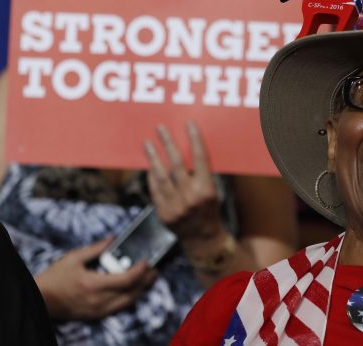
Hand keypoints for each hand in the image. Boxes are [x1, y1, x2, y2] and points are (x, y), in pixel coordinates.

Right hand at [35, 237, 155, 320]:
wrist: (40, 300)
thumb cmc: (54, 278)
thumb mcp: (73, 258)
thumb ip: (95, 248)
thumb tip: (113, 239)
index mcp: (93, 284)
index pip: (126, 279)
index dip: (140, 271)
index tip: (147, 261)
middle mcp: (98, 300)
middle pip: (132, 292)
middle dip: (146, 280)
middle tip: (153, 269)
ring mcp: (98, 310)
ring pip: (128, 302)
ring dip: (140, 290)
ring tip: (147, 278)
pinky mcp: (96, 315)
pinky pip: (119, 308)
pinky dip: (129, 298)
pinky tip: (133, 289)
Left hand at [144, 122, 223, 248]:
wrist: (202, 237)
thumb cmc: (210, 209)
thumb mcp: (214, 190)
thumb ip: (202, 174)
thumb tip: (188, 150)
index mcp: (206, 189)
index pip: (200, 159)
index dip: (194, 140)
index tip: (189, 124)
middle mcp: (190, 197)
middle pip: (176, 164)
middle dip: (168, 143)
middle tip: (161, 128)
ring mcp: (175, 206)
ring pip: (161, 176)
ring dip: (153, 157)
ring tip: (148, 143)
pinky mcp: (163, 213)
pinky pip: (154, 190)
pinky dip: (151, 177)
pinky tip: (149, 165)